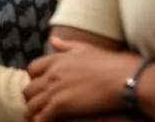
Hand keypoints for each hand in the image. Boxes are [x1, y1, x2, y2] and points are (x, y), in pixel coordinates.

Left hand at [24, 38, 140, 121]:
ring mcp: (54, 90)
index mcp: (56, 60)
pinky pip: (42, 116)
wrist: (124, 78)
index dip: (35, 80)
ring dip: (33, 111)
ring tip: (37, 117)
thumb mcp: (86, 48)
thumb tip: (52, 40)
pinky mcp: (61, 105)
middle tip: (38, 106)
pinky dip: (40, 120)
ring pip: (32, 104)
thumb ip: (66, 45)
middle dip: (32, 98)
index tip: (41, 87)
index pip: (33, 69)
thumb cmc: (110, 64)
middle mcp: (51, 74)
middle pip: (29, 88)